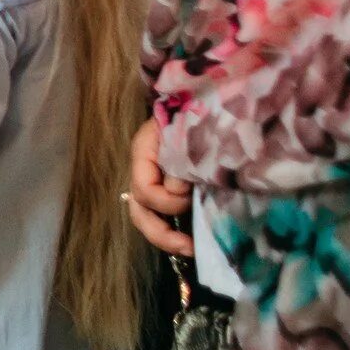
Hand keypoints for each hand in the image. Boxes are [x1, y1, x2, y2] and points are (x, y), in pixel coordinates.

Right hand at [128, 118, 193, 255]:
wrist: (211, 100)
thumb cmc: (198, 110)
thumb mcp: (188, 129)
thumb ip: (182, 157)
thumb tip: (178, 188)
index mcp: (144, 152)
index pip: (143, 188)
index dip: (166, 199)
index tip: (189, 195)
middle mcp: (145, 170)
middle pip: (138, 209)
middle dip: (160, 232)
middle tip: (188, 246)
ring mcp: (156, 180)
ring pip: (146, 217)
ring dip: (166, 237)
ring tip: (191, 249)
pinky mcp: (171, 189)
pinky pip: (164, 216)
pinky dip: (176, 230)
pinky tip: (194, 240)